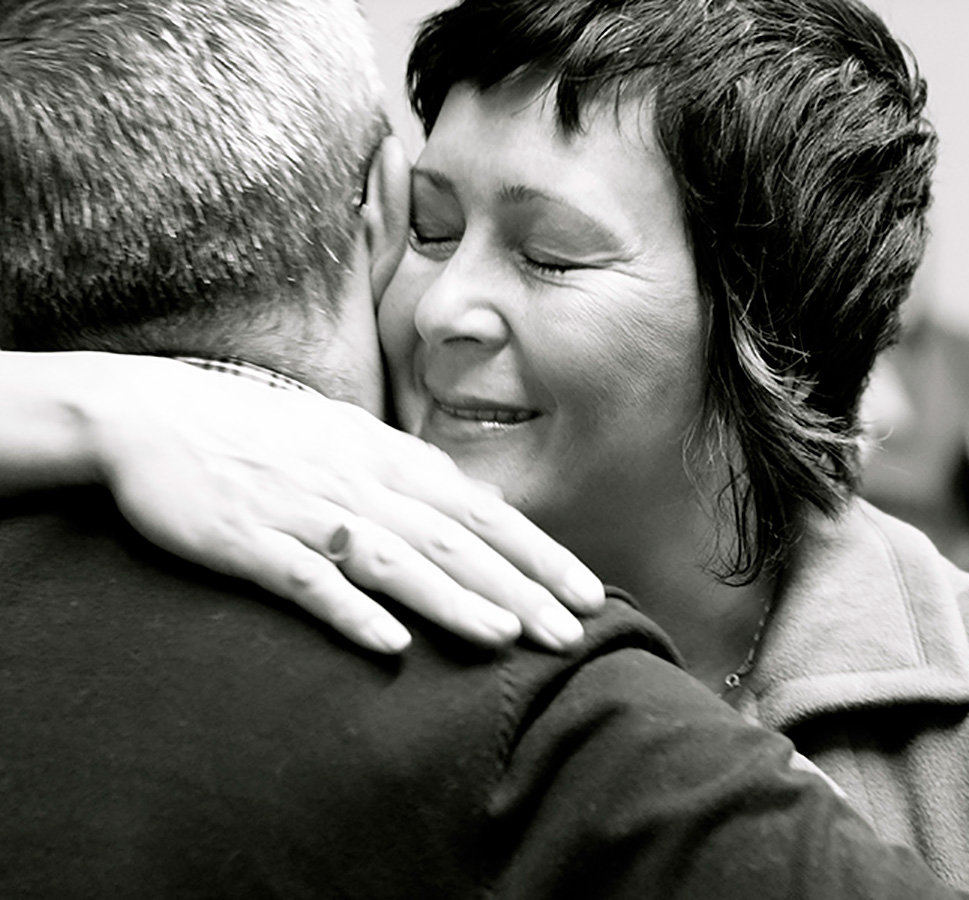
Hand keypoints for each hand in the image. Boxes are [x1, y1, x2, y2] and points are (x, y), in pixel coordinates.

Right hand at [81, 354, 603, 653]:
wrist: (154, 414)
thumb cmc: (263, 432)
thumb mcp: (347, 440)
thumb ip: (408, 474)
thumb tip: (472, 504)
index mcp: (388, 458)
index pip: (482, 510)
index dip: (538, 554)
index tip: (588, 593)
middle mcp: (359, 481)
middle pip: (453, 539)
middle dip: (518, 587)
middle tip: (570, 633)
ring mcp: (305, 509)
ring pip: (393, 560)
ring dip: (453, 599)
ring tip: (506, 636)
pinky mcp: (249, 539)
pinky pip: (306, 581)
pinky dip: (350, 610)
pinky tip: (390, 644)